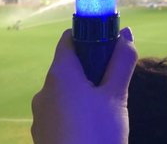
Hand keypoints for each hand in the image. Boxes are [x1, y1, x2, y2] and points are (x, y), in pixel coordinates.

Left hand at [31, 27, 137, 143]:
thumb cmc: (99, 134)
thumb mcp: (116, 96)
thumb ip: (122, 62)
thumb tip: (125, 33)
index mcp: (60, 75)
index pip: (69, 39)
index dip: (90, 37)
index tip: (109, 47)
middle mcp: (44, 91)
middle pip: (68, 66)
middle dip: (92, 69)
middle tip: (115, 83)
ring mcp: (41, 115)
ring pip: (65, 92)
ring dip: (85, 92)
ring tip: (108, 109)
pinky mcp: (42, 136)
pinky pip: (61, 113)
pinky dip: (76, 112)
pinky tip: (94, 128)